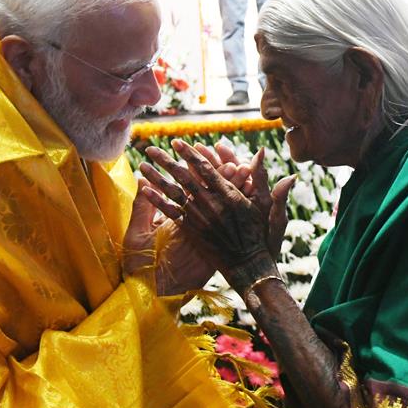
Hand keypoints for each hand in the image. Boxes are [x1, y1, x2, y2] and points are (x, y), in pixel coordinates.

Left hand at [138, 140, 293, 291]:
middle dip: (166, 161)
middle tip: (151, 148)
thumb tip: (262, 150)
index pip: (205, 168)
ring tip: (142, 165)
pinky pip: (171, 213)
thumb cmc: (259, 235)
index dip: (189, 154)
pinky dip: (157, 201)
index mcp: (228, 194)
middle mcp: (211, 204)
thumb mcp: (265, 204)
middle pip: (184, 177)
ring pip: (174, 193)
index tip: (176, 142)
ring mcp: (200, 218)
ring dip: (156, 177)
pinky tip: (145, 190)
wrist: (248, 265)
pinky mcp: (192, 231)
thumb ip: (261, 176)